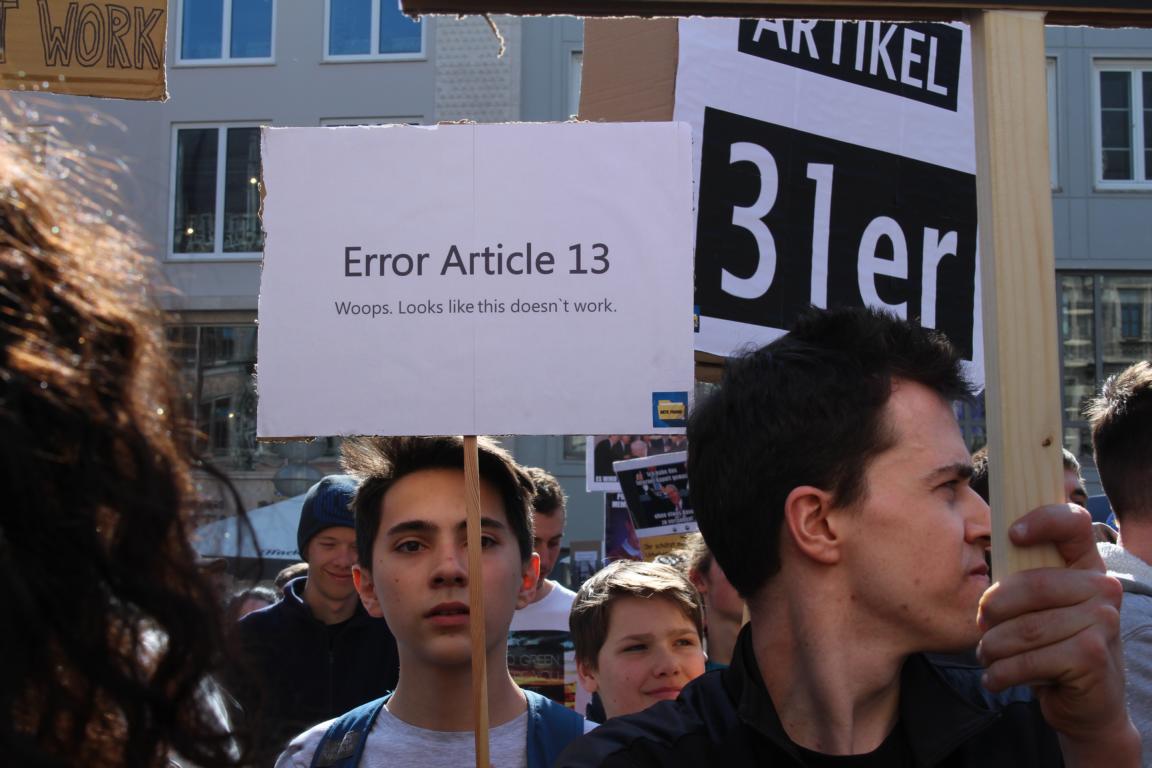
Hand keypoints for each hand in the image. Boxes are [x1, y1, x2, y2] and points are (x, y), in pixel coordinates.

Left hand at [976, 504, 1139, 764]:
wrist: (1088, 703)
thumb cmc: (1053, 646)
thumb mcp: (1040, 606)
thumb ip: (1022, 576)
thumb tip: (978, 545)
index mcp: (1087, 566)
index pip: (1073, 522)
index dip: (1042, 521)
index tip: (1011, 535)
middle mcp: (1103, 589)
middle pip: (1031, 585)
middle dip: (993, 610)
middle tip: (981, 627)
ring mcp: (1103, 622)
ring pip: (1024, 628)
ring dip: (993, 647)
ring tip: (986, 656)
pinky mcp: (1092, 656)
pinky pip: (1029, 660)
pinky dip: (1002, 673)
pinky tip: (995, 678)